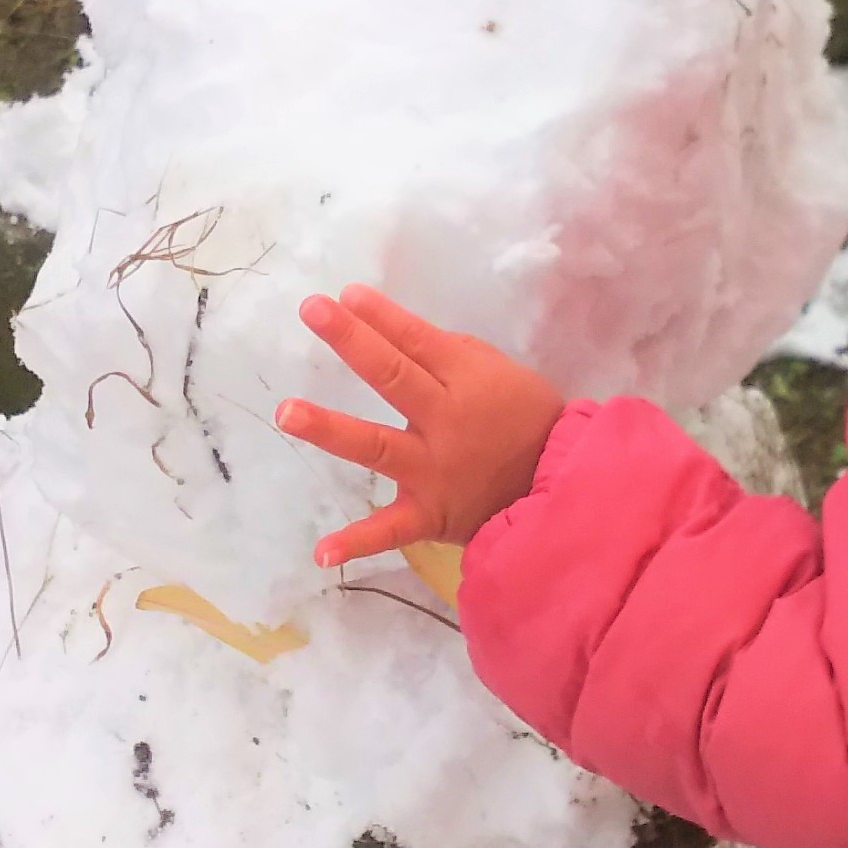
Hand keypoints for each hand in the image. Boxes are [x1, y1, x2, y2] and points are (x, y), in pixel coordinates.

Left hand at [276, 286, 564, 570]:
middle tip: (312, 310)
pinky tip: (321, 552)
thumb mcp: (498, 371)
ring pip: (377, 446)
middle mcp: (445, 421)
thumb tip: (387, 331)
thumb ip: (447, 355)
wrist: (559, 485)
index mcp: (466, 380)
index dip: (379, 316)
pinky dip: (358, 543)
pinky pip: (390, 530)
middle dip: (353, 341)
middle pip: (393, 375)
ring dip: (331, 428)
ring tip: (288, 412)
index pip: (415, 341)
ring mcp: (433, 470)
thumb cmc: (526, 418)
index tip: (342, 295)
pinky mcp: (429, 514)